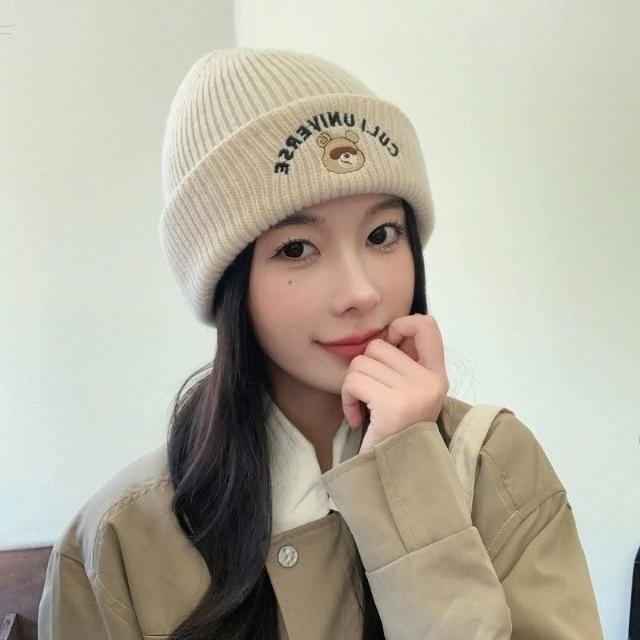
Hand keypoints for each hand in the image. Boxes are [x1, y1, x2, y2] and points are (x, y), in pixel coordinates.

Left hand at [340, 313, 448, 451]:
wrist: (395, 477)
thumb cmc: (395, 434)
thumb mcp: (409, 395)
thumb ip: (402, 364)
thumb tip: (385, 333)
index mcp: (438, 376)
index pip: (426, 324)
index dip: (400, 327)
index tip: (389, 351)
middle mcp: (431, 381)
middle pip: (377, 346)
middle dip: (363, 369)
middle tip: (368, 396)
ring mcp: (413, 393)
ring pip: (360, 363)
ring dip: (352, 387)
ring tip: (363, 410)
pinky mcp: (392, 405)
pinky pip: (353, 382)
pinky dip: (347, 399)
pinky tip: (357, 419)